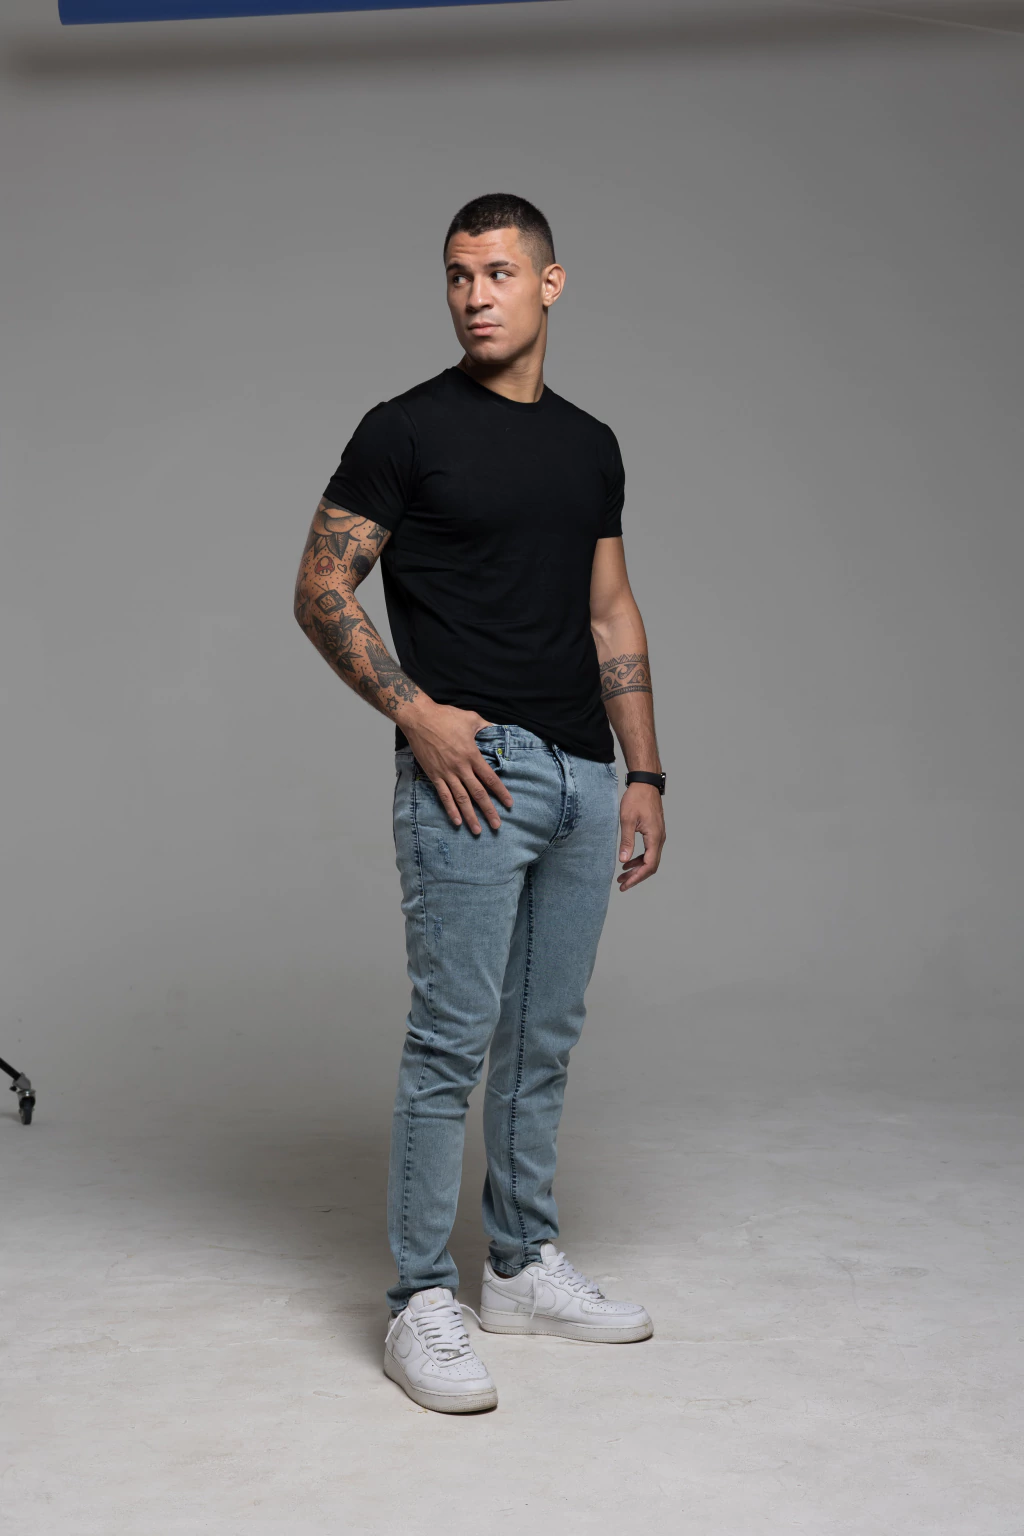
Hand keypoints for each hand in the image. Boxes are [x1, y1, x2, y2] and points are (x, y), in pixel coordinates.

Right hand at [402, 705, 513, 834]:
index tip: (509, 804)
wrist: (419, 718)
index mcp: (472, 755)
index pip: (490, 778)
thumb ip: (486, 726)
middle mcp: (461, 767)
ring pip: (461, 799)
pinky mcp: (434, 775)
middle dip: (488, 810)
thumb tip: (497, 728)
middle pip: (478, 793)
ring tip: (477, 830)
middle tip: (497, 825)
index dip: (501, 792)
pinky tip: (456, 821)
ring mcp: (446, 773)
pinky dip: (450, 809)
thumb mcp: (471, 718)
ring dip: (470, 815)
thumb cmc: (445, 716)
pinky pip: (444, 795)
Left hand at [616, 782, 665, 890]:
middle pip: (651, 865)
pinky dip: (639, 858)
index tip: (625, 884)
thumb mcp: (627, 820)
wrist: (646, 783)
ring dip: (637, 868)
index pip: (649, 865)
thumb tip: (624, 860)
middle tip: (621, 884)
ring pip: (650, 859)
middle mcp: (660, 839)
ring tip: (622, 875)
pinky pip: (649, 851)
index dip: (637, 877)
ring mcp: (658, 835)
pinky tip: (628, 861)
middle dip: (636, 876)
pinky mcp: (655, 832)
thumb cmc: (636, 799)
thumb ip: (626, 841)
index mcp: (654, 837)